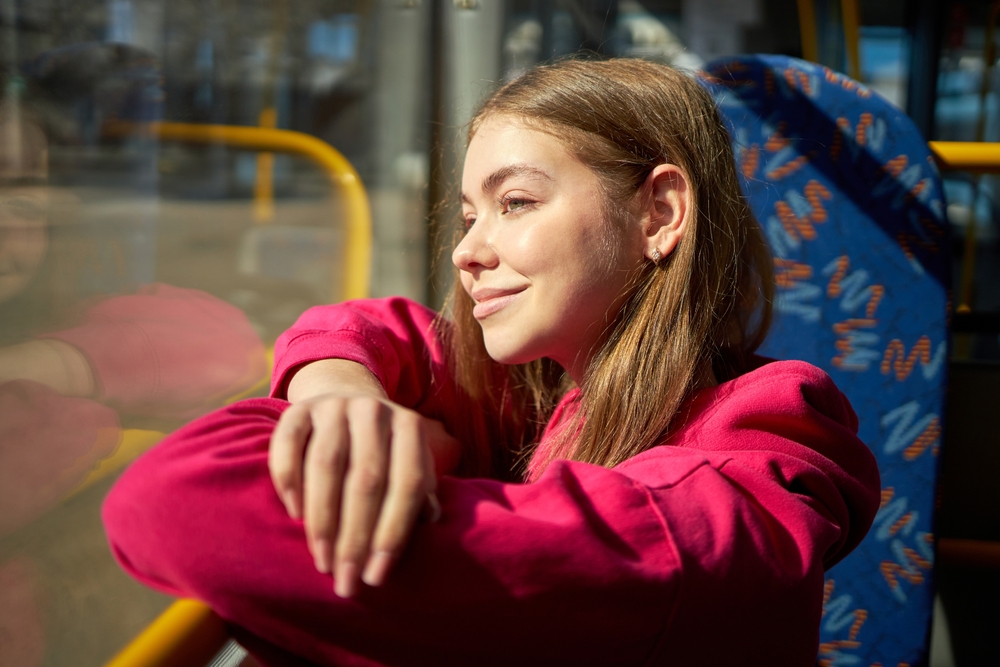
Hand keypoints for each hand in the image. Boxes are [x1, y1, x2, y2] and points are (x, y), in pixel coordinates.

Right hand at [268, 360, 459, 597]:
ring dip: (323, 520)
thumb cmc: (385, 452)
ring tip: (322, 561)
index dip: (393, 532)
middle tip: (346, 581)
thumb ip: (420, 493)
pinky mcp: (298, 409)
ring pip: (326, 464)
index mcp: (410, 425)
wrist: (346, 401)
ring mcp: (334, 406)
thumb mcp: (408, 465)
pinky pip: (288, 445)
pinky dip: (289, 481)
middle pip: (366, 479)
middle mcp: (374, 410)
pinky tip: (295, 515)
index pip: (407, 482)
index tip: (377, 576)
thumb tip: (430, 524)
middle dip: (355, 538)